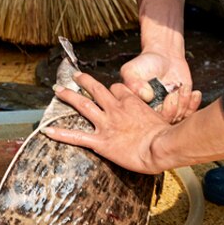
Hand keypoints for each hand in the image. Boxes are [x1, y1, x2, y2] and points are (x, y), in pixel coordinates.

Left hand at [39, 72, 170, 173]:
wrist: (160, 147)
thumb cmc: (166, 134)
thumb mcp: (166, 116)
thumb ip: (162, 111)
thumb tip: (176, 103)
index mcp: (130, 102)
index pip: (117, 89)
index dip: (113, 90)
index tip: (111, 92)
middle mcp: (115, 109)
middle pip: (96, 89)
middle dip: (85, 82)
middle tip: (76, 77)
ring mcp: (106, 124)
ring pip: (83, 106)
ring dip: (69, 97)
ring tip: (58, 91)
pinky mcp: (100, 141)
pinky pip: (77, 136)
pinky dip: (61, 133)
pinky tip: (47, 131)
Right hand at [120, 51, 201, 122]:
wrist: (163, 55)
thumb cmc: (145, 63)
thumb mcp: (131, 70)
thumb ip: (133, 83)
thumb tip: (145, 96)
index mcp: (140, 108)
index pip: (146, 121)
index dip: (153, 112)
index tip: (155, 96)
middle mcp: (154, 112)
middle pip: (163, 123)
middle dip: (170, 111)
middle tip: (171, 95)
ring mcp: (170, 110)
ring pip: (178, 118)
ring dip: (183, 104)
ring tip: (182, 87)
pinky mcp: (183, 106)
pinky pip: (189, 113)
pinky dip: (193, 104)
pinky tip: (193, 93)